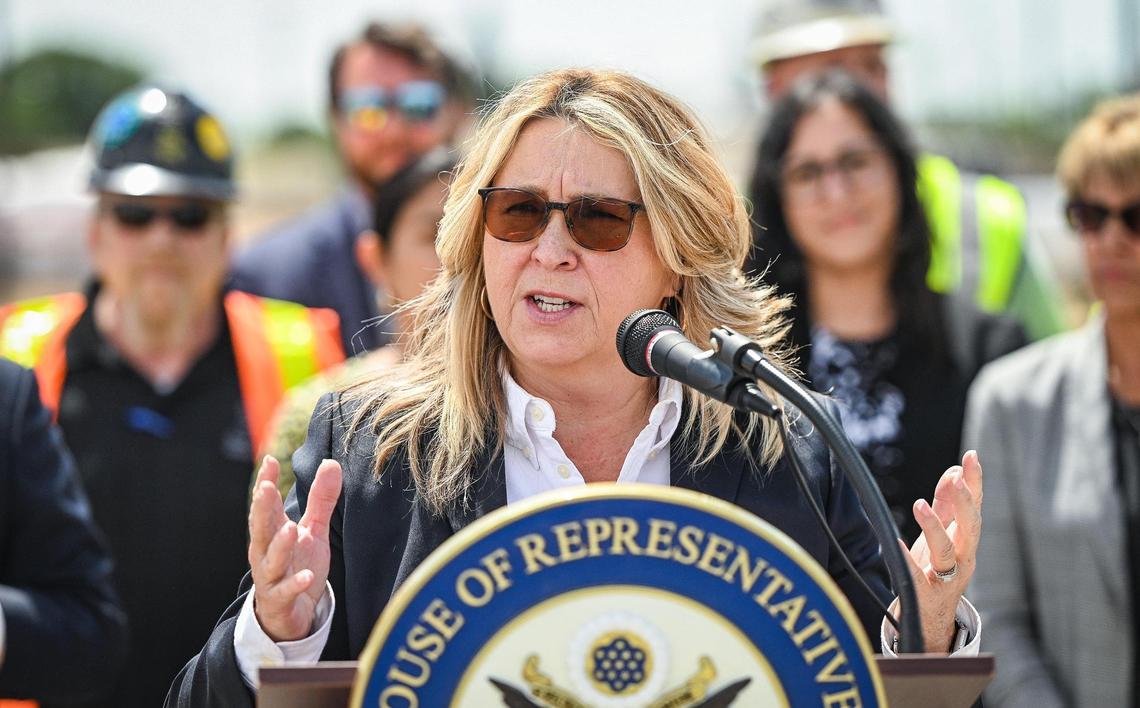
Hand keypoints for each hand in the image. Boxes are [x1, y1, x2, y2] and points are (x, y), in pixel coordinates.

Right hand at [247, 455, 341, 641]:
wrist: (290, 614)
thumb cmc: (297, 566)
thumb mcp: (312, 531)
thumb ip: (321, 500)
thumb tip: (331, 463)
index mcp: (271, 533)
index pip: (266, 505)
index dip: (266, 483)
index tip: (270, 461)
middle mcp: (265, 552)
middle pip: (261, 528)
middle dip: (261, 508)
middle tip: (265, 488)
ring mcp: (270, 577)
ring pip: (271, 559)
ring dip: (279, 545)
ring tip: (290, 528)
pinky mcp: (280, 599)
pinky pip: (286, 591)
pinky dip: (295, 583)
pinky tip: (306, 576)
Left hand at [900, 450, 981, 652]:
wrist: (931, 616)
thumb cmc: (938, 568)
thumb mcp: (945, 533)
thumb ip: (948, 504)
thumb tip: (954, 471)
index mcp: (967, 539)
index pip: (975, 506)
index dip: (975, 481)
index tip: (972, 455)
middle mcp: (964, 556)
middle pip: (971, 527)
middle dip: (965, 503)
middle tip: (956, 480)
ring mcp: (948, 576)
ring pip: (947, 551)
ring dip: (935, 527)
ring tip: (920, 505)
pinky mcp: (927, 592)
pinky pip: (917, 575)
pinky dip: (907, 559)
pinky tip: (895, 543)